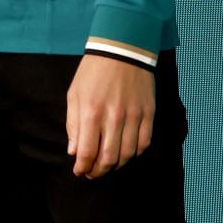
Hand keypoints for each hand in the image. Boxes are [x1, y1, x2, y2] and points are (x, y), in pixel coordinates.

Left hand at [65, 53, 154, 177]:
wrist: (122, 50)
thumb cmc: (93, 72)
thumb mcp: (75, 94)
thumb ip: (73, 124)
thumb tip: (74, 152)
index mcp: (91, 112)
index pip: (88, 152)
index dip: (83, 167)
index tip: (79, 171)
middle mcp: (114, 117)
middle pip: (108, 158)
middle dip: (98, 171)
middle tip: (92, 173)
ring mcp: (134, 116)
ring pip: (128, 155)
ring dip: (116, 165)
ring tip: (107, 165)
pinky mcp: (148, 113)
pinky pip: (144, 143)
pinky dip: (135, 153)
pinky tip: (125, 152)